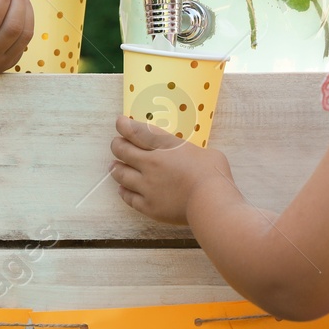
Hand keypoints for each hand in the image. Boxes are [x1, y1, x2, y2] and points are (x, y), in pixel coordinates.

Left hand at [110, 114, 235, 224]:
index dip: (125, 125)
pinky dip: (123, 191)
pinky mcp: (148, 206)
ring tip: (114, 166)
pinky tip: (122, 189)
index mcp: (166, 147)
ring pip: (121, 174)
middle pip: (123, 150)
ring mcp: (147, 185)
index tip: (120, 122)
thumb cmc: (214, 175)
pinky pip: (128, 197)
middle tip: (117, 144)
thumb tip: (192, 158)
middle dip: (117, 145)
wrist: (210, 203)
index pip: (137, 132)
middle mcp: (151, 163)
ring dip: (116, 168)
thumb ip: (193, 154)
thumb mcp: (206, 153)